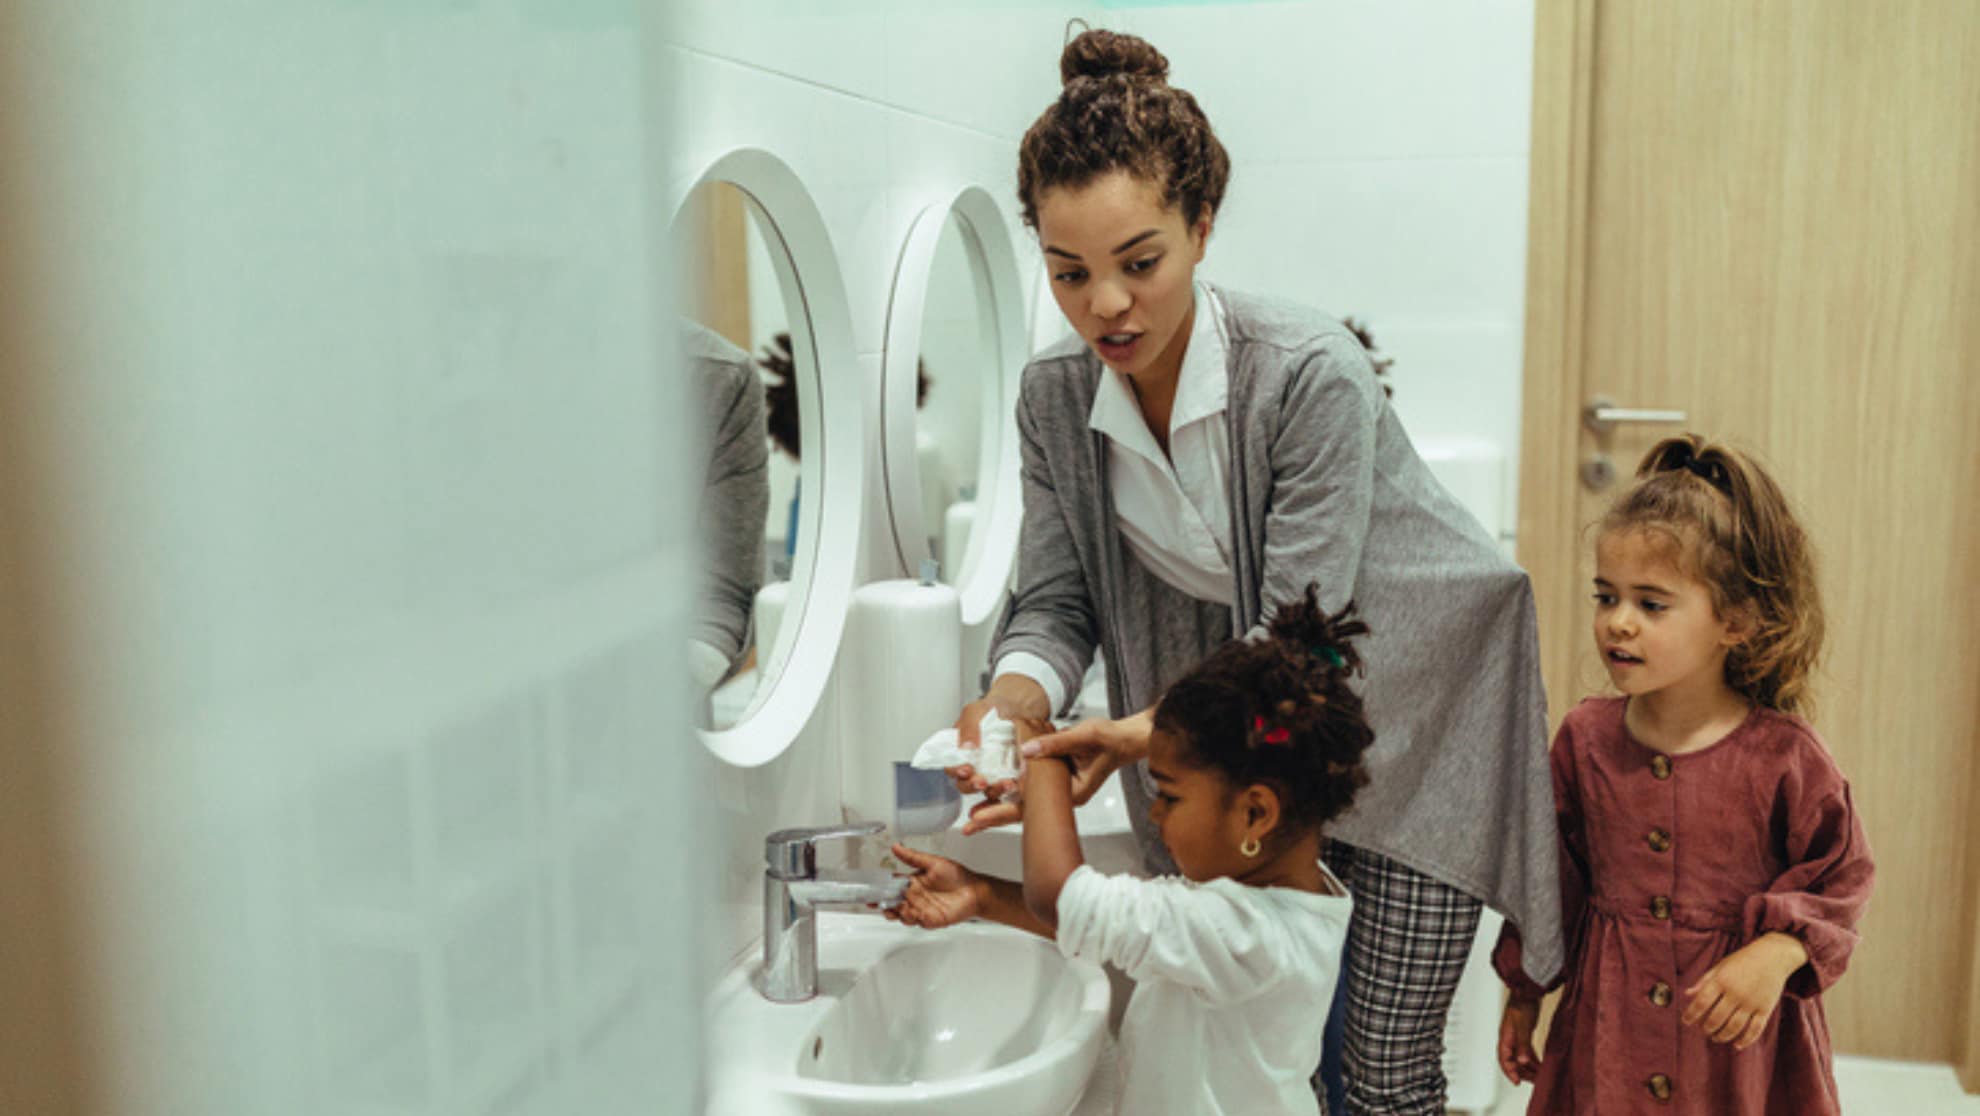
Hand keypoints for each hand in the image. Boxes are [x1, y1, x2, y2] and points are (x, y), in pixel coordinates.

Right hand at [883, 844, 983, 929]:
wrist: (974, 892)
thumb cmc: (957, 876)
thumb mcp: (933, 862)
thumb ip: (913, 857)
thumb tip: (896, 846)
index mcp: (913, 882)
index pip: (891, 885)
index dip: (880, 888)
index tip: (871, 889)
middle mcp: (914, 896)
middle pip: (892, 902)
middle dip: (882, 904)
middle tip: (876, 903)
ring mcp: (920, 909)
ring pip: (900, 913)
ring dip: (894, 912)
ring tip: (892, 908)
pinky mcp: (928, 920)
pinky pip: (914, 921)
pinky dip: (908, 918)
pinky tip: (908, 912)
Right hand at [944, 676, 1049, 800]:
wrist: (1018, 707)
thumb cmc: (992, 710)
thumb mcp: (976, 711)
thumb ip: (968, 727)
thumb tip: (966, 748)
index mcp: (960, 752)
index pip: (952, 768)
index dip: (956, 771)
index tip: (965, 769)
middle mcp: (973, 766)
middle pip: (966, 785)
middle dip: (972, 785)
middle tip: (981, 782)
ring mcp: (991, 773)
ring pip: (987, 791)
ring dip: (994, 790)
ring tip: (1005, 784)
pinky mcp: (1008, 776)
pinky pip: (1006, 789)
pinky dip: (1010, 789)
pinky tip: (1016, 783)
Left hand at [958, 714, 1146, 834]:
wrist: (1122, 739)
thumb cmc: (1109, 740)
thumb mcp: (1084, 736)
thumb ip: (1056, 743)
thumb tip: (1025, 749)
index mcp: (1070, 793)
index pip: (1030, 807)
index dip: (1001, 811)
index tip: (979, 818)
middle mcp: (1062, 797)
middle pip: (1024, 811)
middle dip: (995, 817)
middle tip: (969, 826)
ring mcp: (1058, 791)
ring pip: (1025, 802)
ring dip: (1000, 806)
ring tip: (974, 817)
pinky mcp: (1056, 781)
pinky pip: (1030, 789)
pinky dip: (1011, 790)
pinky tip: (994, 791)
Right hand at [1497, 997, 1541, 1084]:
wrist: (1528, 992)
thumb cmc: (1522, 1005)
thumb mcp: (1523, 1026)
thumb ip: (1523, 1044)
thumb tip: (1522, 1061)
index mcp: (1505, 1037)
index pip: (1504, 1059)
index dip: (1509, 1072)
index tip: (1517, 1082)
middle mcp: (1509, 1039)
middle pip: (1513, 1061)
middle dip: (1522, 1073)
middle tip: (1534, 1082)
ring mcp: (1517, 1037)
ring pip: (1520, 1057)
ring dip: (1529, 1067)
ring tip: (1540, 1076)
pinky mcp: (1524, 1035)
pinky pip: (1527, 1052)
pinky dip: (1533, 1059)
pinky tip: (1541, 1064)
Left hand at [1683, 932, 1807, 1048]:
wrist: (1773, 956)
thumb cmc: (1742, 960)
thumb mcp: (1720, 966)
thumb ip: (1704, 981)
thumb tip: (1687, 994)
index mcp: (1721, 980)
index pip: (1701, 1002)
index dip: (1691, 1014)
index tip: (1686, 1022)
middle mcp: (1736, 992)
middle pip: (1717, 1018)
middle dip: (1707, 1028)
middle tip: (1703, 1031)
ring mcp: (1752, 1002)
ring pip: (1734, 1027)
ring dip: (1723, 1036)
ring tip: (1716, 1037)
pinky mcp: (1766, 1009)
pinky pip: (1755, 1029)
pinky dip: (1746, 1040)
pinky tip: (1737, 1045)